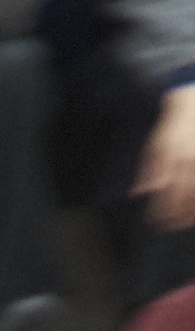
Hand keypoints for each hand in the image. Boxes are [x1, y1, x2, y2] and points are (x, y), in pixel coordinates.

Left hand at [149, 87, 194, 229]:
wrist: (194, 104)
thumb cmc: (173, 127)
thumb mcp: (156, 145)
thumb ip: (149, 170)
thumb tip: (140, 193)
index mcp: (175, 159)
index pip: (168, 193)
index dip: (162, 211)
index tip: (157, 222)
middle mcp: (192, 162)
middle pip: (186, 196)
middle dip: (178, 215)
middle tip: (171, 226)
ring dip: (194, 211)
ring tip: (187, 222)